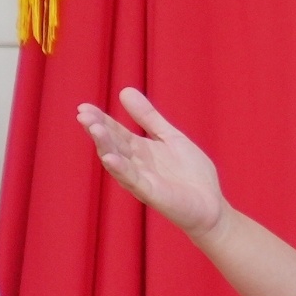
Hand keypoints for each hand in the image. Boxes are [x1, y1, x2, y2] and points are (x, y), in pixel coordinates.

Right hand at [76, 88, 226, 237]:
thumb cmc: (191, 174)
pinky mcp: (153, 194)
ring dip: (105, 146)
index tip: (83, 106)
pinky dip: (122, 169)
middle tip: (83, 114)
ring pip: (118, 161)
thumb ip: (148, 117)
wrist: (212, 205)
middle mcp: (136, 165)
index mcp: (140, 150)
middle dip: (98, 130)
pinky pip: (134, 180)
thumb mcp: (170, 137)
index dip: (101, 120)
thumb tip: (124, 90)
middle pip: (113, 145)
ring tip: (94, 128)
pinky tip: (110, 158)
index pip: (116, 132)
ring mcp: (142, 180)